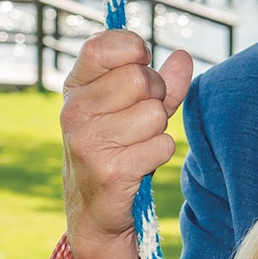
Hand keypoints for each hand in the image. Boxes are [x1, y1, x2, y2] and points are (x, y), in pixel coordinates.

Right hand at [60, 29, 192, 258]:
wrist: (97, 213)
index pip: (103, 45)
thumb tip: (184, 57)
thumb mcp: (135, 111)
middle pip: (140, 78)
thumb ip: (162, 84)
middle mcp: (74, 112)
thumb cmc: (118, 151)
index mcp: (75, 89)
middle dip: (156, 96)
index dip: (133, 50)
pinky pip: (161, 145)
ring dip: (158, 130)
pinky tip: (141, 165)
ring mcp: (88, 142)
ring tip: (139, 145)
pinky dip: (160, 154)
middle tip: (142, 119)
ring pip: (154, 114)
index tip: (141, 63)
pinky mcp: (109, 171)